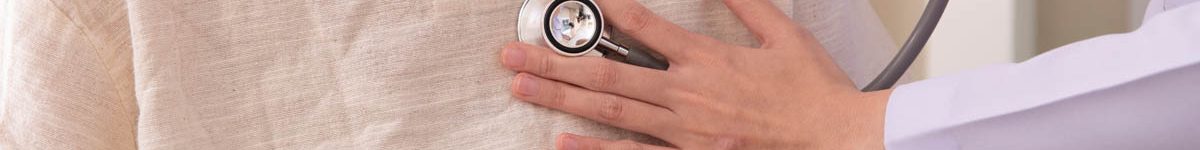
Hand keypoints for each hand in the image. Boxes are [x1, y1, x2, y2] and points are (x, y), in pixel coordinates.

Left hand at [500, 0, 891, 148]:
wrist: (837, 139)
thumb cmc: (813, 93)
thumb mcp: (784, 36)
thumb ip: (747, 5)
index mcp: (708, 59)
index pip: (645, 28)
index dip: (610, 11)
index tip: (585, 1)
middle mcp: (687, 95)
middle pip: (608, 75)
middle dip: (555, 61)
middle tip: (513, 53)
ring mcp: (684, 131)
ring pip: (612, 112)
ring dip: (561, 98)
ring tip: (522, 86)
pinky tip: (562, 144)